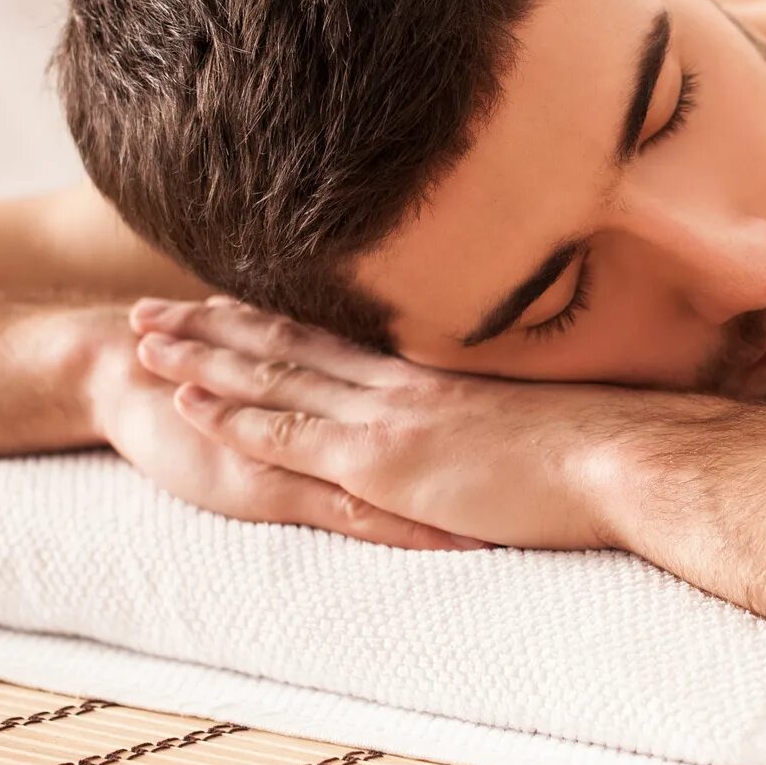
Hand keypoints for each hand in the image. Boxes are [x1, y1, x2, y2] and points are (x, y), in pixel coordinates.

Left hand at [126, 297, 621, 549]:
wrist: (623, 459)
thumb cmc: (605, 449)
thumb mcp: (543, 424)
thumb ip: (505, 422)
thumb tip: (503, 432)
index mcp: (439, 376)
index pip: (342, 342)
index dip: (279, 321)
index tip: (230, 305)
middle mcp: (403, 382)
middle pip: (292, 342)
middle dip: (217, 325)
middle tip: (154, 307)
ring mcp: (389, 416)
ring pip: (274, 374)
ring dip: (203, 357)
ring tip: (142, 337)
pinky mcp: (383, 459)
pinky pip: (290, 432)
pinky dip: (234, 413)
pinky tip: (185, 401)